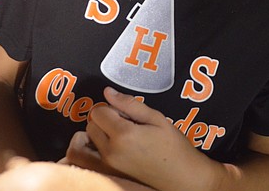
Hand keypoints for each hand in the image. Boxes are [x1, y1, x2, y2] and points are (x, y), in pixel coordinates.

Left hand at [71, 88, 224, 190]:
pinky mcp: (109, 172)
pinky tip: (114, 146)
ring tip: (119, 134)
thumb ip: (130, 104)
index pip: (99, 112)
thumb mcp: (156, 118)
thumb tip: (109, 92)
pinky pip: (90, 156)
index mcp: (124, 135)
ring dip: (98, 133)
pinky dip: (96, 148)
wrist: (180, 176)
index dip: (112, 107)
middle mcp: (111, 151)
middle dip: (104, 118)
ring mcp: (108, 164)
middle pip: (91, 124)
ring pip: (88, 140)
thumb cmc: (173, 147)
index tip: (126, 112)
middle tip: (125, 122)